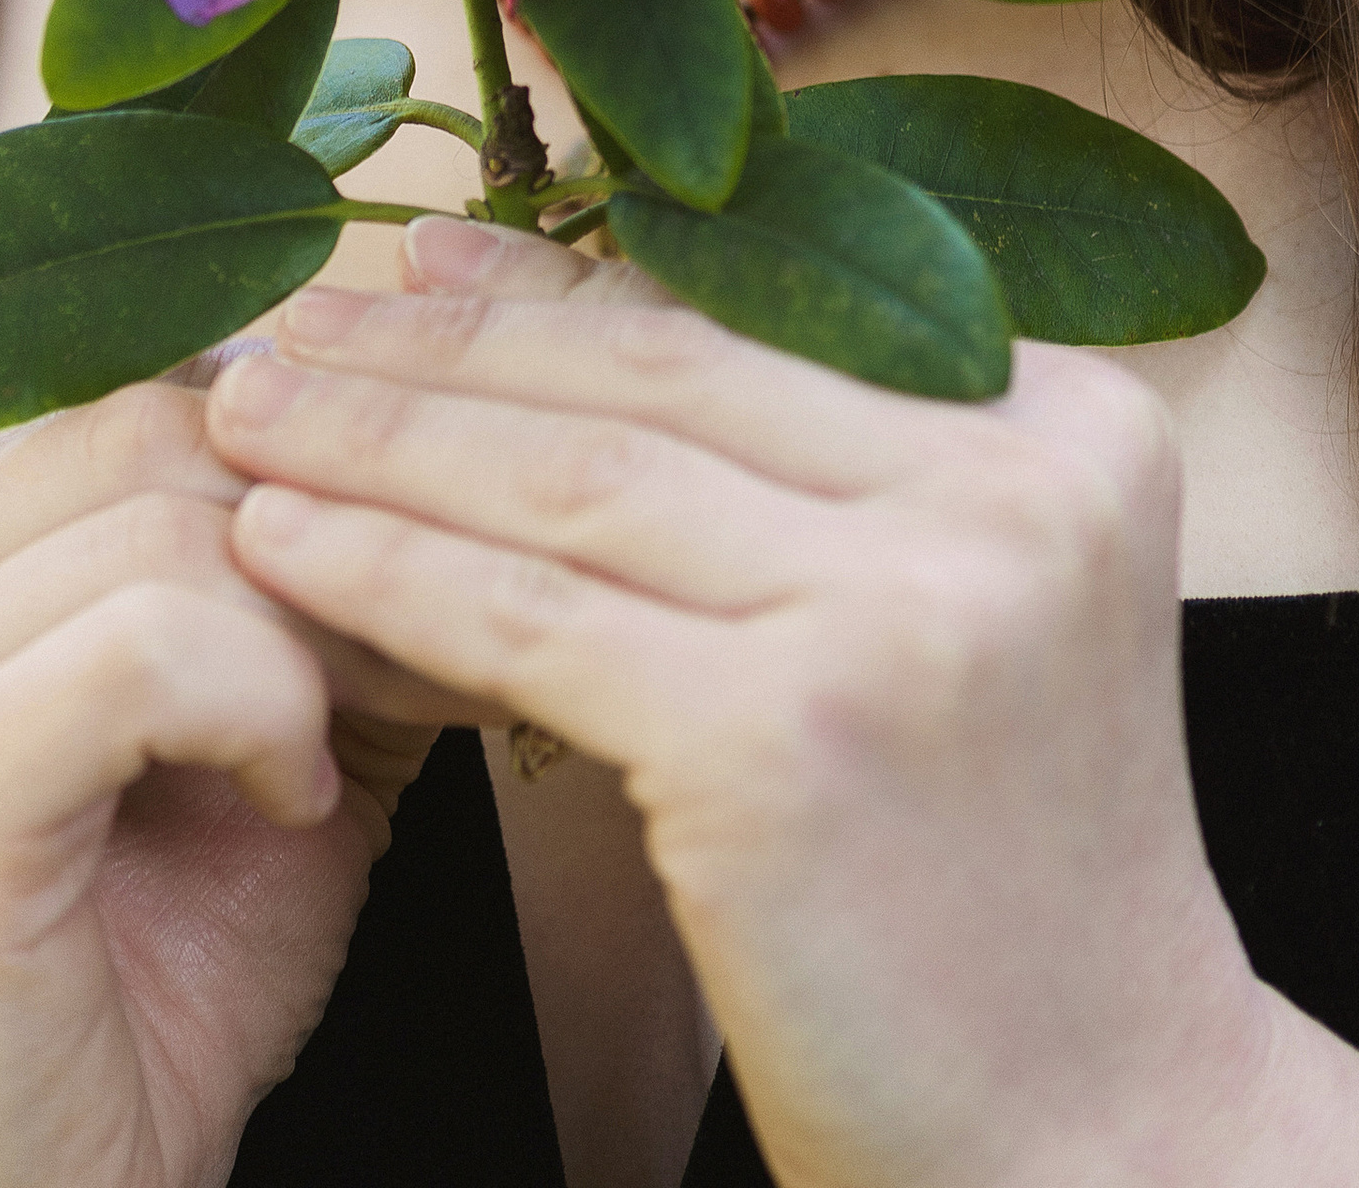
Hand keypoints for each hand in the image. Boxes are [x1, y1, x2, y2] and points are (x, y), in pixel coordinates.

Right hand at [0, 367, 462, 1187]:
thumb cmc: (150, 987)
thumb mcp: (249, 716)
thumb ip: (307, 553)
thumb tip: (466, 398)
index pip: (141, 372)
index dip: (314, 452)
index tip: (429, 552)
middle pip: (162, 425)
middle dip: (336, 533)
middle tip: (420, 661)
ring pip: (172, 525)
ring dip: (320, 636)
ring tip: (344, 754)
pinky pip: (151, 646)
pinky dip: (266, 715)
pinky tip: (294, 806)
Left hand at [207, 224, 1273, 1187]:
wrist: (1107, 1139)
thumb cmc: (1003, 882)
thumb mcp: (968, 611)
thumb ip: (834, 464)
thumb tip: (570, 306)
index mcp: (1068, 424)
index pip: (762, 322)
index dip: (569, 283)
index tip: (424, 258)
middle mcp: (1012, 482)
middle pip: (662, 380)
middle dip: (451, 342)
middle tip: (298, 314)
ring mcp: (907, 604)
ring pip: (577, 484)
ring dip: (384, 437)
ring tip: (251, 413)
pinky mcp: (788, 739)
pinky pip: (532, 622)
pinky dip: (387, 571)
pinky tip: (281, 547)